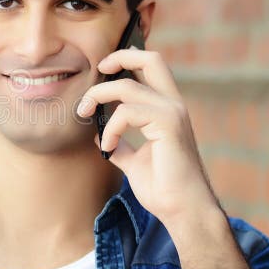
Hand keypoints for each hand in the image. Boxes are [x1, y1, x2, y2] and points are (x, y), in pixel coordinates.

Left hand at [76, 47, 219, 226]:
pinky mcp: (168, 126)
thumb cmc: (164, 189)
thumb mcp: (135, 162)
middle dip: (119, 57)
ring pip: (127, 86)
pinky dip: (110, 128)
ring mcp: (173, 113)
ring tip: (85, 114)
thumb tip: (98, 136)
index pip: (151, 67)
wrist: (183, 211)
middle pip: (151, 58)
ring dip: (98, 97)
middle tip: (97, 70)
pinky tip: (106, 145)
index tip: (102, 69)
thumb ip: (120, 146)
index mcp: (167, 109)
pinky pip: (127, 113)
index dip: (127, 58)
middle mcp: (173, 105)